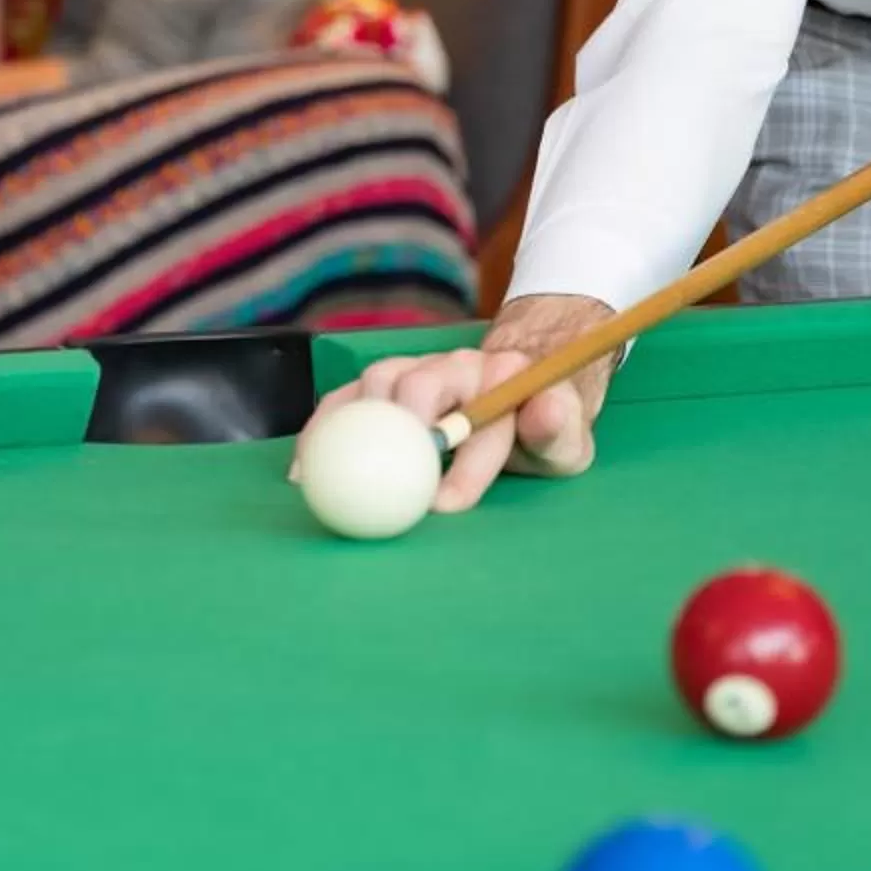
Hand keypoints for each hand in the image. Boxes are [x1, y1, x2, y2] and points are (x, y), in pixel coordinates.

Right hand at [292, 293, 617, 514]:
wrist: (513, 393)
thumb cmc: (537, 427)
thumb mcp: (566, 437)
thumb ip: (558, 427)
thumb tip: (545, 410)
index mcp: (502, 374)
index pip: (483, 413)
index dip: (465, 462)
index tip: (447, 506)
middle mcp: (454, 363)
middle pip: (419, 384)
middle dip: (404, 433)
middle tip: (390, 488)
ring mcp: (412, 368)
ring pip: (375, 383)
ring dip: (355, 429)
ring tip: (333, 479)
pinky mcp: (379, 386)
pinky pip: (342, 401)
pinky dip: (321, 433)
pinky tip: (304, 472)